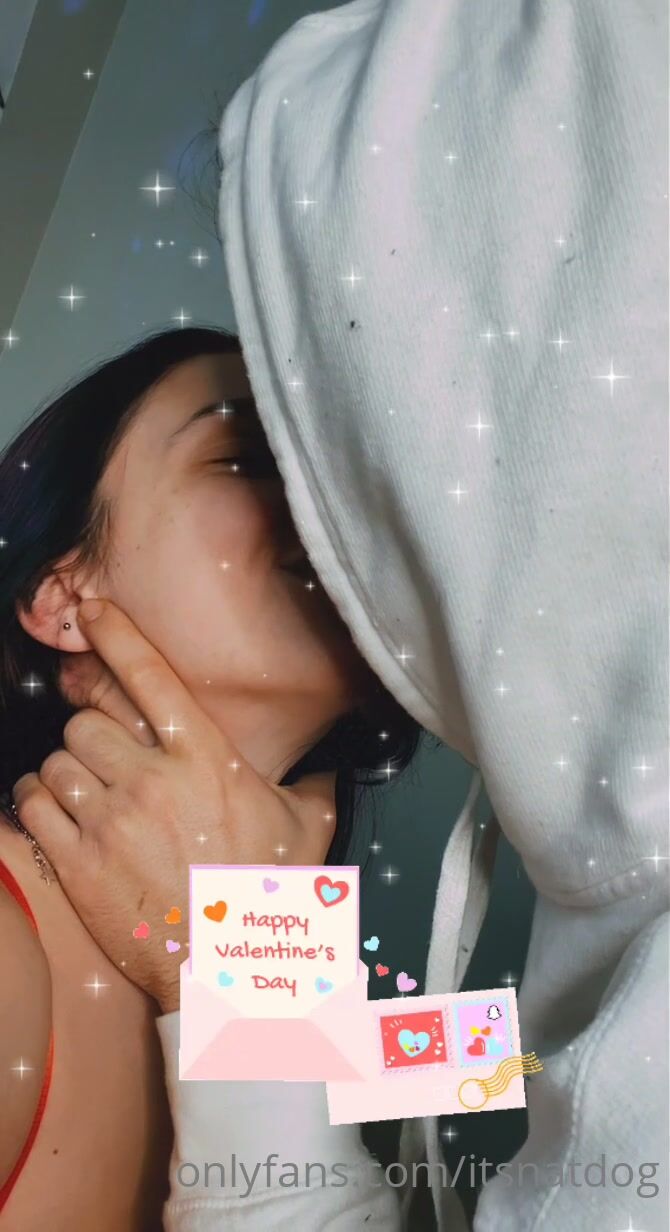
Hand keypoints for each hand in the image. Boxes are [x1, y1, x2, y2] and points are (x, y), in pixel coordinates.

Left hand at [13, 600, 335, 1012]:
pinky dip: (36, 799)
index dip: (117, 635)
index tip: (92, 612)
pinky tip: (56, 809)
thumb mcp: (308, 827)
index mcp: (208, 760)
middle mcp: (154, 781)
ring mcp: (111, 821)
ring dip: (65, 770)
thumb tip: (330, 763)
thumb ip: (313, 782)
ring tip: (84, 789)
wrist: (230, 971)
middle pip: (88, 721)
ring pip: (57, 759)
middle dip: (92, 734)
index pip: (151, 678)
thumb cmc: (270, 897)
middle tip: (107, 758)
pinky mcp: (77, 861)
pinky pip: (32, 804)